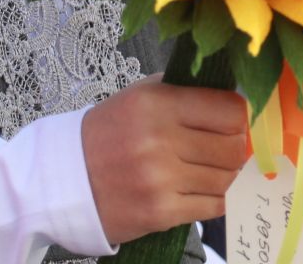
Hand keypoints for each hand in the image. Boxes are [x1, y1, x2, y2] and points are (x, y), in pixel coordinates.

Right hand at [80, 74, 249, 243]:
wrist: (65, 178)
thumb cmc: (107, 132)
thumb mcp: (138, 96)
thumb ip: (183, 90)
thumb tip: (232, 97)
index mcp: (156, 103)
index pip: (229, 110)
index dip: (237, 116)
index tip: (231, 121)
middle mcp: (160, 140)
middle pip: (233, 147)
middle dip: (234, 148)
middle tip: (220, 147)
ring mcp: (161, 179)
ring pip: (226, 179)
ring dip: (221, 175)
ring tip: (202, 169)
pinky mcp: (161, 212)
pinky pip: (212, 207)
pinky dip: (210, 199)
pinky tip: (193, 189)